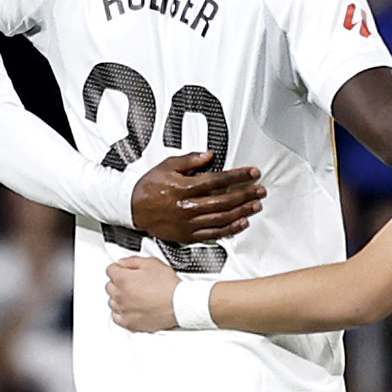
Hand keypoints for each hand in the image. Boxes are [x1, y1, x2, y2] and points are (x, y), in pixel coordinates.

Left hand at [102, 253, 180, 330]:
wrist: (179, 304)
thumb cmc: (168, 286)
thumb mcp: (152, 263)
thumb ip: (132, 261)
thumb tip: (122, 263)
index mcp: (122, 279)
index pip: (110, 270)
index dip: (119, 268)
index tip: (125, 270)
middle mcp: (119, 295)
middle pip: (110, 286)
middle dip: (119, 283)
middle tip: (133, 283)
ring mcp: (123, 310)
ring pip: (112, 301)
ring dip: (120, 297)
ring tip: (135, 296)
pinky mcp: (128, 323)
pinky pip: (117, 316)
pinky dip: (122, 312)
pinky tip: (131, 308)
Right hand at [126, 149, 264, 247]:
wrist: (132, 208)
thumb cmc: (148, 186)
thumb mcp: (167, 165)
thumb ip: (190, 160)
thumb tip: (209, 156)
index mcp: (184, 187)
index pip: (218, 180)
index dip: (238, 176)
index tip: (253, 173)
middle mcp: (188, 206)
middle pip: (224, 199)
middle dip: (246, 194)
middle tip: (260, 190)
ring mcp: (188, 223)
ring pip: (222, 217)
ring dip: (242, 211)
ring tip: (255, 205)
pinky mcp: (187, 235)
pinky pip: (213, 233)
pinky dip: (229, 229)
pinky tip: (241, 223)